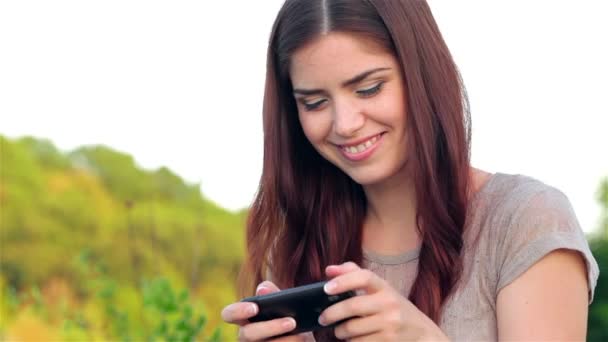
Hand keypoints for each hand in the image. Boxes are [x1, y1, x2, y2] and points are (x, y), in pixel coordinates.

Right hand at [221, 280, 315, 341]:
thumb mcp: (286, 306)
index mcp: (245, 318)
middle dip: (270, 327)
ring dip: (284, 340)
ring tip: (302, 336)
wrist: (303, 340)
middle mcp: (246, 335)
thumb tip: (262, 289)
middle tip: (291, 322)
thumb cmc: (290, 320)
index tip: (255, 308)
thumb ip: (274, 294)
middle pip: (246, 334)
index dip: (237, 311)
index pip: (229, 314)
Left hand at [319, 262, 448, 340]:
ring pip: (352, 329)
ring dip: (340, 332)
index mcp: (385, 287)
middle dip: (331, 314)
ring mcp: (390, 323)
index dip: (344, 280)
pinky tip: (353, 339)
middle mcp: (389, 303)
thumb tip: (329, 270)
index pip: (364, 277)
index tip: (326, 288)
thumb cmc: (395, 309)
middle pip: (352, 306)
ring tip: (340, 330)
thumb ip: (355, 275)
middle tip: (323, 318)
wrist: (422, 334)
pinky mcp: (389, 340)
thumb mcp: (381, 290)